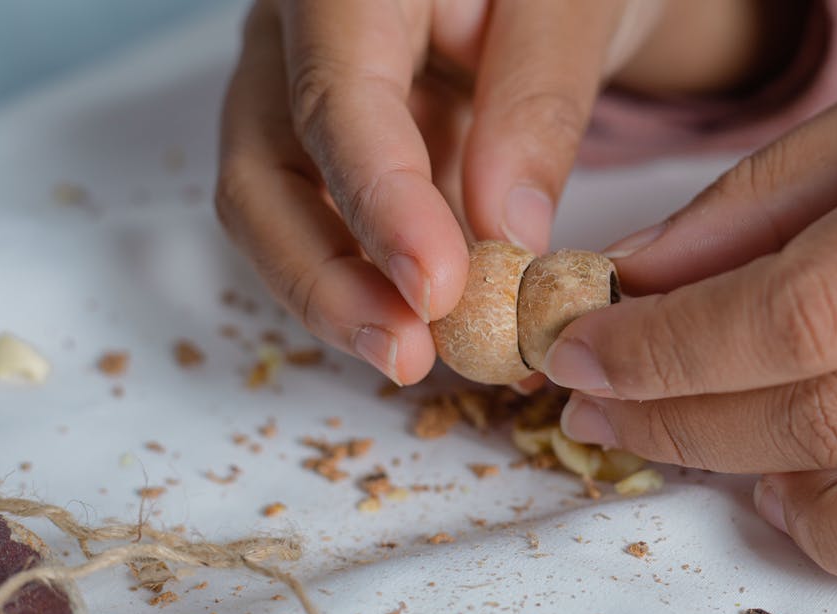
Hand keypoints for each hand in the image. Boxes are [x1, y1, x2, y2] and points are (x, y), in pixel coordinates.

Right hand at [213, 0, 788, 383]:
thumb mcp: (575, 6)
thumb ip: (540, 100)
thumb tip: (508, 231)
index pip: (334, 96)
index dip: (377, 201)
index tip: (436, 285)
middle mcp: (296, 40)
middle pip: (261, 173)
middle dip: (325, 278)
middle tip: (409, 353)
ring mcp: (300, 97)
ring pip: (278, 214)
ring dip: (342, 296)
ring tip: (421, 354)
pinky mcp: (331, 152)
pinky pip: (326, 227)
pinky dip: (372, 283)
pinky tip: (427, 325)